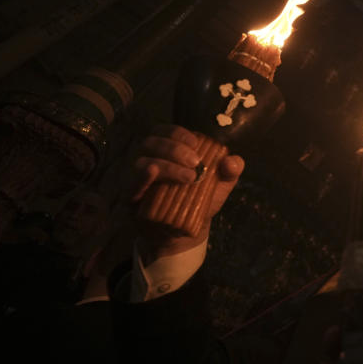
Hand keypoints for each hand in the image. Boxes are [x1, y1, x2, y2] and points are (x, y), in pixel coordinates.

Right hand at [129, 124, 243, 260]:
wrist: (183, 232)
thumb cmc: (198, 201)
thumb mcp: (219, 185)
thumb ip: (230, 171)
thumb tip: (232, 162)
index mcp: (165, 150)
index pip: (163, 131)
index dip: (178, 133)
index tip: (196, 143)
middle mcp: (147, 160)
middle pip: (151, 143)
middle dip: (174, 149)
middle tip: (195, 163)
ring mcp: (136, 179)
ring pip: (142, 162)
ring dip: (167, 165)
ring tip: (189, 177)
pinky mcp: (130, 198)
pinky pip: (131, 184)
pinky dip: (141, 177)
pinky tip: (152, 172)